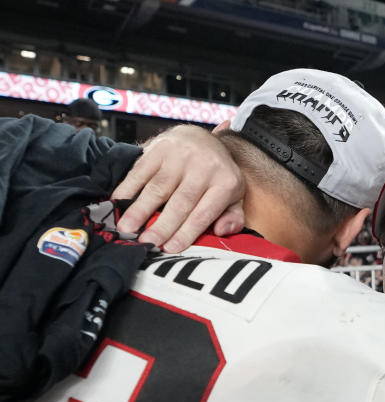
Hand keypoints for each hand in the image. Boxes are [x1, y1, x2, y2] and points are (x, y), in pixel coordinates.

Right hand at [111, 124, 244, 251]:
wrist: (202, 138)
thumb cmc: (216, 175)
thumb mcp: (234, 195)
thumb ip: (233, 216)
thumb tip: (222, 231)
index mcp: (225, 182)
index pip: (204, 212)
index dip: (186, 232)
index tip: (170, 248)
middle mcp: (204, 167)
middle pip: (180, 202)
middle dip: (162, 225)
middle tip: (146, 243)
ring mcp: (180, 156)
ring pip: (158, 187)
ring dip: (140, 209)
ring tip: (127, 228)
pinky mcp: (159, 148)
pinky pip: (140, 171)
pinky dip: (127, 188)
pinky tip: (118, 203)